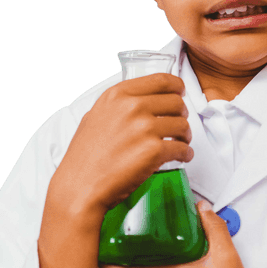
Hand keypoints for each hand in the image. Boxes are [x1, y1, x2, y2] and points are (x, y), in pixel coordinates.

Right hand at [49, 72, 192, 218]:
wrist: (80, 187)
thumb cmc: (85, 158)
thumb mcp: (95, 118)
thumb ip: (118, 106)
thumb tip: (139, 102)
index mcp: (117, 95)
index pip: (160, 80)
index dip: (177, 87)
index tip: (180, 92)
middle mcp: (132, 107)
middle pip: (176, 102)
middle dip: (182, 115)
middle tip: (179, 125)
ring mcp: (144, 128)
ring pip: (182, 125)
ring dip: (185, 136)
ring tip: (180, 143)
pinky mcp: (153, 151)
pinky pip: (182, 148)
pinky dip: (186, 154)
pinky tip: (182, 157)